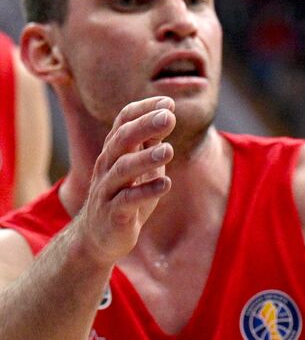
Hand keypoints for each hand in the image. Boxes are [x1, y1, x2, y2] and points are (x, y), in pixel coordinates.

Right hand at [69, 97, 175, 264]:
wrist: (98, 238)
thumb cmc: (125, 195)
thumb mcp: (141, 165)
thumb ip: (151, 142)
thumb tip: (167, 113)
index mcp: (114, 150)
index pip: (123, 121)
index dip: (144, 109)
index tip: (168, 102)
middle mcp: (107, 165)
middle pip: (122, 140)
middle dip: (145, 126)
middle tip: (169, 117)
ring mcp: (108, 190)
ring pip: (123, 169)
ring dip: (146, 158)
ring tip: (168, 150)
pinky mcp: (113, 214)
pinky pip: (127, 201)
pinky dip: (146, 191)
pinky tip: (165, 183)